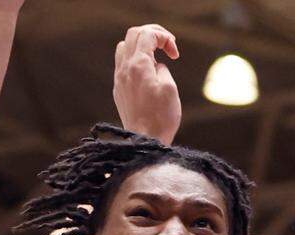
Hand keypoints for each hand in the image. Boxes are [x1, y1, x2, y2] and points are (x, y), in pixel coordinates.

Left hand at [114, 24, 180, 143]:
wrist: (144, 141)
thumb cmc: (161, 117)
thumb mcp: (170, 88)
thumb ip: (162, 69)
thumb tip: (156, 66)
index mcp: (139, 65)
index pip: (148, 34)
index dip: (164, 37)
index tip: (175, 54)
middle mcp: (125, 69)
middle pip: (133, 34)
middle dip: (152, 35)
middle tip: (167, 46)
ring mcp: (119, 79)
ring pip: (124, 47)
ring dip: (141, 46)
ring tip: (156, 59)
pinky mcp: (119, 90)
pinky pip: (122, 64)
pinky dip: (135, 60)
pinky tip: (147, 73)